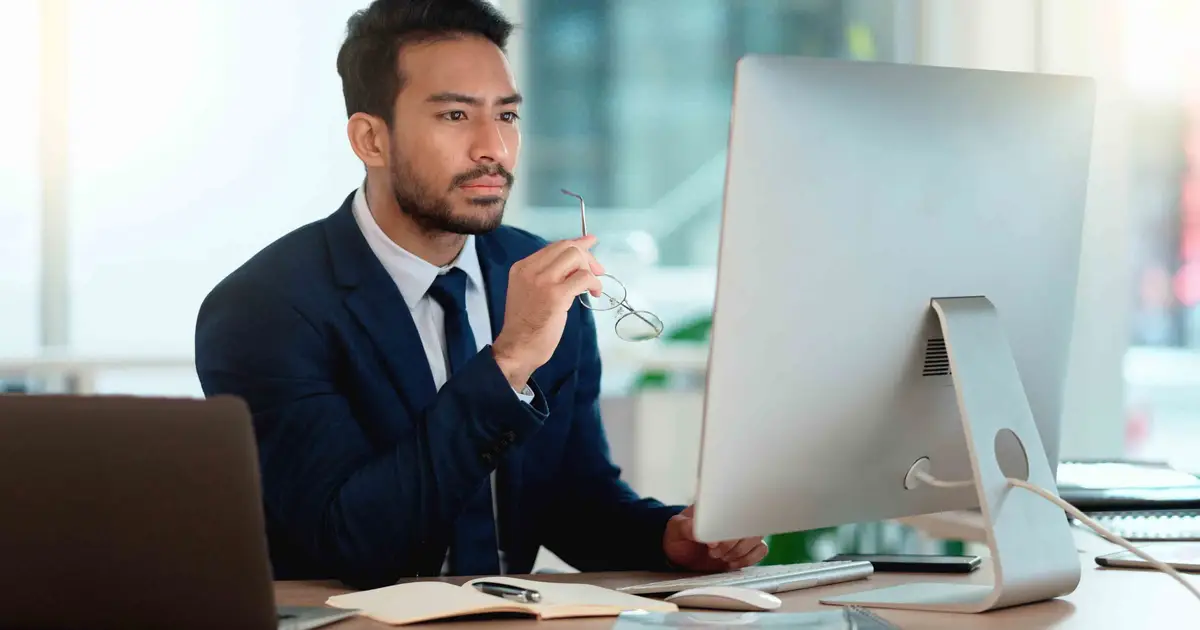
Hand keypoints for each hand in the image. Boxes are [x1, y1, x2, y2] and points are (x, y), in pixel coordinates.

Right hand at [492, 236, 603, 388]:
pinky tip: (594, 294)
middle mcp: (531, 269)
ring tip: (594, 287)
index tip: (590, 244)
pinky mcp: (556, 295)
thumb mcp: (529, 291)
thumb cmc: (525, 325)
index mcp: (522, 267)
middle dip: (587, 256)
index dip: (576, 244)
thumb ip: (546, 276)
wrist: (517, 347)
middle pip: (567, 247)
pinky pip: (583, 278)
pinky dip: (594, 283)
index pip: (554, 246)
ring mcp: (543, 281)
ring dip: (591, 270)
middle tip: (597, 272)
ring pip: (575, 257)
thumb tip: (574, 265)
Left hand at [663, 505, 767, 571]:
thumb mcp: (676, 529)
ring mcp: (741, 532)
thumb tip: (702, 531)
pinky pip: (761, 550)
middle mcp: (734, 517)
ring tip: (721, 557)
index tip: (712, 543)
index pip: (737, 507)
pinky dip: (748, 559)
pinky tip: (731, 562)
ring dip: (740, 552)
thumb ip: (686, 527)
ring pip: (758, 538)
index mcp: (719, 505)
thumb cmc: (678, 535)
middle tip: (713, 552)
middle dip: (733, 544)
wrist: (680, 552)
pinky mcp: (746, 548)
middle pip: (751, 525)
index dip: (728, 528)